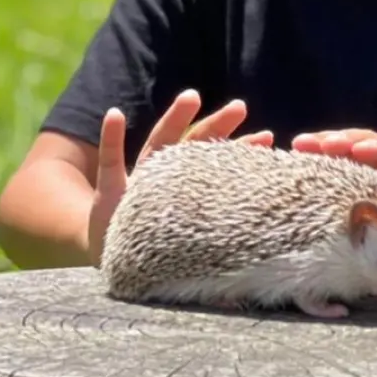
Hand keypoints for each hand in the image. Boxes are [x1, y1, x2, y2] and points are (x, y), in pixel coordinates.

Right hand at [88, 89, 271, 264]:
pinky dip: (111, 137)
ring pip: (159, 144)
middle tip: (241, 106)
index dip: (241, 151)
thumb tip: (256, 279)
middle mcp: (167, 182)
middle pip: (195, 146)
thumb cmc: (155, 257)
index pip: (219, 169)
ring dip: (174, 119)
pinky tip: (115, 114)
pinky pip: (109, 161)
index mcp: (188, 195)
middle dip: (217, 125)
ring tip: (193, 97)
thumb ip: (216, 258)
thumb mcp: (188, 256)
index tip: (268, 138)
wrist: (111, 265)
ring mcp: (137, 184)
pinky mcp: (108, 193)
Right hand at [296, 129, 376, 271]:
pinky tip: (302, 162)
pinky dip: (323, 165)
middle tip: (319, 143)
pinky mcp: (363, 187)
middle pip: (370, 142)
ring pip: (351, 152)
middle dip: (344, 141)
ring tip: (301, 145)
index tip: (360, 150)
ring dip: (327, 147)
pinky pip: (342, 171)